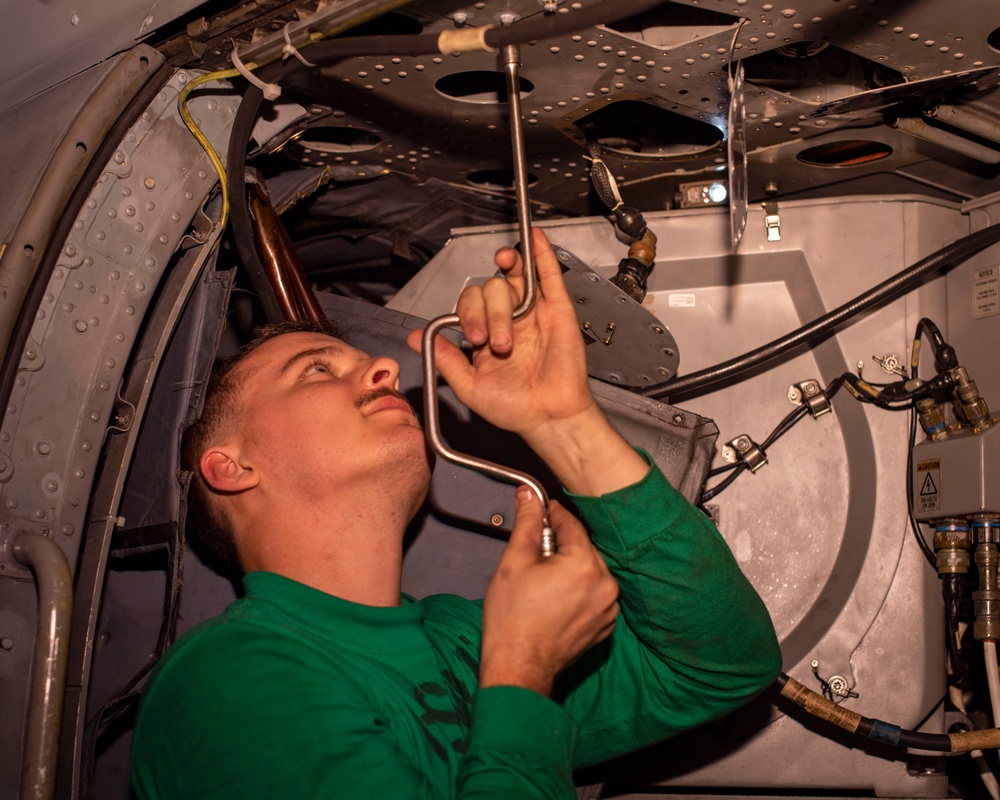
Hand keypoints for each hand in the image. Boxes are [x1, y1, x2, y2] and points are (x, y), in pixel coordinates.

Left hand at [406, 227, 647, 493]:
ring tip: (506, 273)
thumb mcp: (469, 386)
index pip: (470, 306)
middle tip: (497, 342)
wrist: (547, 418)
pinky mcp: (558, 312)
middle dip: (490, 312)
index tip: (474, 338)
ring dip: (507, 276)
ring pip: (514, 282)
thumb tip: (416, 337)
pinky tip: (533, 237)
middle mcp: (508, 320)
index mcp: (486, 335)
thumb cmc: (513, 408)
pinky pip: (549, 276)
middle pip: (492, 291)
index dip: (469, 315)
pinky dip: (541, 254)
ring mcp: (534, 314)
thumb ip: (445, 359)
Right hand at [478, 489, 619, 696]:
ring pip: (591, 571)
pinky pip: (596, 594)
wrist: (518, 668)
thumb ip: (528, 524)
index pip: (572, 525)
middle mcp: (605, 585)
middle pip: (583, 548)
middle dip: (561, 545)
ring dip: (571, 568)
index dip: (553, 515)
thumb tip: (529, 496)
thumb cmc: (512, 621)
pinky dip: (579, 590)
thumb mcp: (515, 562)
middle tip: (535, 553)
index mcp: (584, 565)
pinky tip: (555, 599)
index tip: (542, 511)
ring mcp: (608, 608)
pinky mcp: (606, 626)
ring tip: (543, 580)